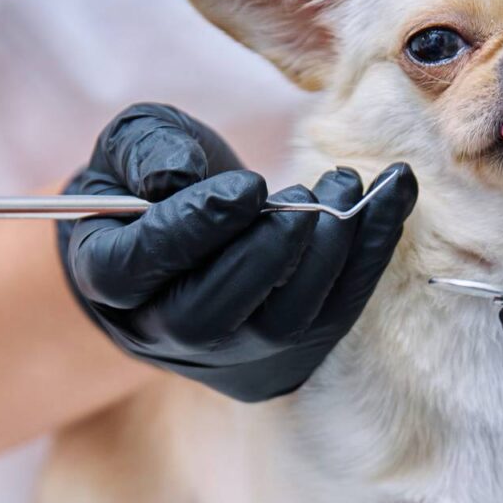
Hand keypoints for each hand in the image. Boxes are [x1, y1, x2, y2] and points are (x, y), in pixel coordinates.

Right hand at [58, 103, 417, 401]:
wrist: (187, 229)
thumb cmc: (154, 181)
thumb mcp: (132, 146)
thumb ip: (150, 151)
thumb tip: (183, 177)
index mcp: (108, 278)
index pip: (142, 266)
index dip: (196, 228)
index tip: (249, 187)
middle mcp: (162, 333)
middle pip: (212, 316)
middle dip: (272, 254)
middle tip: (314, 195)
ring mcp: (227, 354)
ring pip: (282, 325)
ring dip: (330, 254)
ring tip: (348, 184)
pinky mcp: (285, 356)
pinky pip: (334, 316)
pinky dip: (370, 257)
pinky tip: (394, 197)